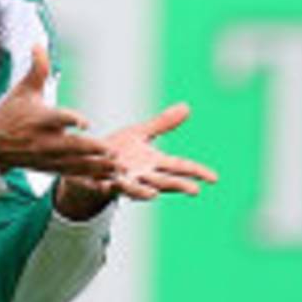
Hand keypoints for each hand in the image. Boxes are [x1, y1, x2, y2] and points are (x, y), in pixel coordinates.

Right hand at [0, 46, 117, 179]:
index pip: (56, 118)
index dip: (71, 120)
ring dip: (97, 166)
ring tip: (117, 166)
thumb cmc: (11, 113)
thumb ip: (37, 69)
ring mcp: (48, 157)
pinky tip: (107, 178)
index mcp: (39, 118)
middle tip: (112, 150)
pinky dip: (90, 177)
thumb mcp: (23, 90)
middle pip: (70, 146)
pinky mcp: (50, 167)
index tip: (86, 123)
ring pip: (75, 163)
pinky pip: (72, 174)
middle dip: (91, 150)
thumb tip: (39, 44)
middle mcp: (44, 140)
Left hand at [55, 103, 218, 217]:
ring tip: (153, 194)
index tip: (215, 178)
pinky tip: (114, 184)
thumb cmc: (117, 151)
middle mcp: (141, 175)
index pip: (180, 167)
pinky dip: (112, 185)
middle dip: (177, 186)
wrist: (87, 162)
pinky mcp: (102, 183)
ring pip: (135, 189)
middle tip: (195, 191)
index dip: (197, 172)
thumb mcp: (140, 134)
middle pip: (163, 181)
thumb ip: (163, 124)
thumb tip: (187, 107)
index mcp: (153, 163)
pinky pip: (108, 186)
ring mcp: (123, 181)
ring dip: (142, 192)